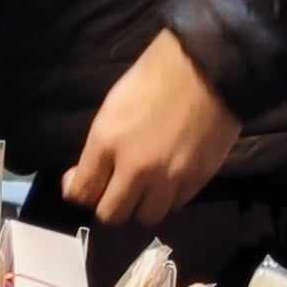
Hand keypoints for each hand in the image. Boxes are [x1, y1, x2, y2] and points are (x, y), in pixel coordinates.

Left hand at [63, 29, 239, 224]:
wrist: (208, 68)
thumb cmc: (155, 76)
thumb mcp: (113, 107)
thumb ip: (99, 147)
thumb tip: (84, 175)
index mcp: (107, 142)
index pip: (82, 192)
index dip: (78, 193)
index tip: (81, 185)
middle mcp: (134, 167)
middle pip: (110, 214)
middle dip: (108, 205)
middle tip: (113, 191)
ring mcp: (167, 178)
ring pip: (145, 218)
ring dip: (140, 207)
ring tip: (143, 191)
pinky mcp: (195, 181)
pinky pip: (174, 206)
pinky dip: (167, 199)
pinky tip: (167, 182)